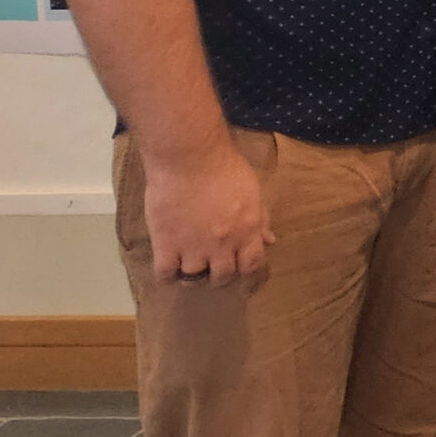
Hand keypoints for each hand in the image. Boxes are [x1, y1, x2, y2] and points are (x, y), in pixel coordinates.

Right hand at [142, 133, 274, 283]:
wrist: (189, 157)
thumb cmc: (224, 167)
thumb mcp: (252, 191)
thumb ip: (260, 219)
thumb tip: (269, 241)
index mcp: (247, 231)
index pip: (252, 266)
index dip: (245, 271)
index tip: (237, 268)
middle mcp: (223, 244)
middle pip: (222, 277)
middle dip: (218, 276)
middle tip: (210, 267)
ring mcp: (194, 246)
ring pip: (194, 279)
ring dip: (191, 276)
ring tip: (187, 266)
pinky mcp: (166, 243)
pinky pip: (166, 274)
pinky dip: (166, 275)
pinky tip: (168, 266)